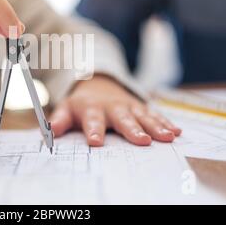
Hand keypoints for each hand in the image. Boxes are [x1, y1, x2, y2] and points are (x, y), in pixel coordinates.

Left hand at [49, 76, 180, 145]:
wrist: (97, 84)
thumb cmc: (81, 104)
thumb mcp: (66, 108)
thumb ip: (59, 120)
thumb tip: (50, 132)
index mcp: (91, 109)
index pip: (92, 120)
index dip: (94, 130)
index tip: (96, 142)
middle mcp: (112, 107)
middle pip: (123, 118)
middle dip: (132, 129)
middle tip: (142, 141)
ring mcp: (128, 106)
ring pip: (143, 116)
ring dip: (156, 126)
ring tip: (168, 137)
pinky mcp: (140, 107)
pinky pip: (154, 114)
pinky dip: (165, 122)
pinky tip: (176, 131)